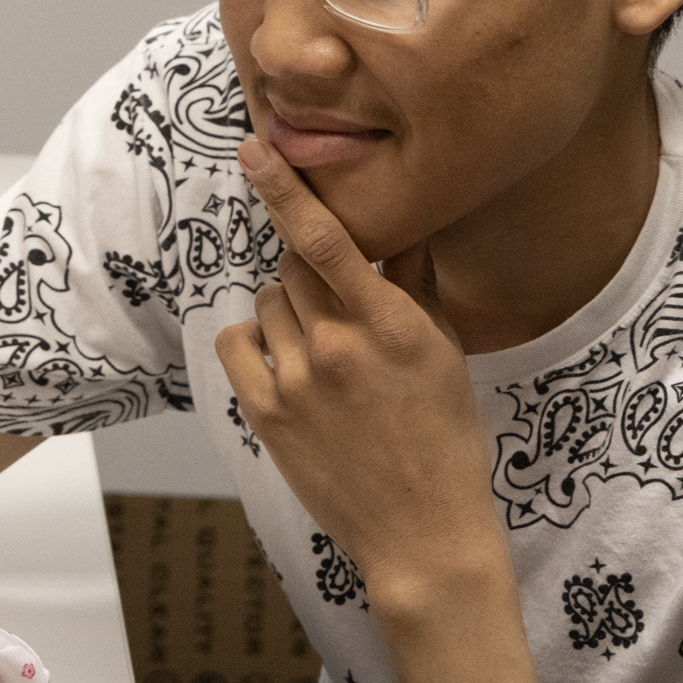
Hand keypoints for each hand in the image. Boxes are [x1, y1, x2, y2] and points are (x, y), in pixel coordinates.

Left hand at [214, 138, 497, 596]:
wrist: (421, 533)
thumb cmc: (443, 440)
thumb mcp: (443, 353)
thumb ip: (415, 286)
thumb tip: (402, 226)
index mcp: (392, 325)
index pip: (327, 240)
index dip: (286, 189)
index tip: (256, 149)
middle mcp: (339, 346)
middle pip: (294, 267)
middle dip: (310, 273)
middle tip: (337, 309)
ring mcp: (295, 381)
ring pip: (267, 303)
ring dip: (287, 312)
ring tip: (322, 352)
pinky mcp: (264, 412)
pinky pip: (238, 342)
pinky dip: (255, 341)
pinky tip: (285, 363)